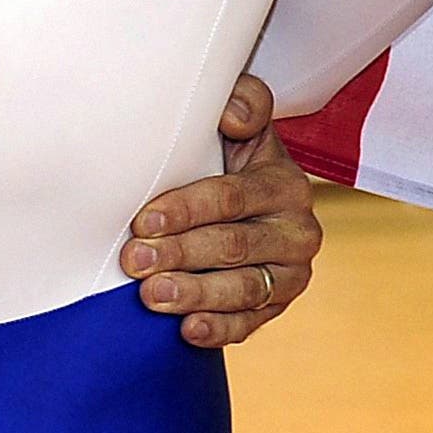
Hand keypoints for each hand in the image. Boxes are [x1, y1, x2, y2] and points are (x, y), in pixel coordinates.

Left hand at [120, 72, 320, 347]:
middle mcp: (297, 230)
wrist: (254, 206)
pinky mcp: (278, 306)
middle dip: (180, 253)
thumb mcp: (242, 126)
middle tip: (134, 260)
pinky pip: (250, 324)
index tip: (144, 221)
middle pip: (234, 246)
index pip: (232, 197)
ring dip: (194, 293)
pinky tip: (186, 330)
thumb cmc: (232, 160)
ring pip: (244, 289)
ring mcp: (291, 273)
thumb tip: (233, 115)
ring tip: (152, 295)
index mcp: (285, 183)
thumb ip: (244, 102)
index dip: (186, 209)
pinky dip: (218, 329)